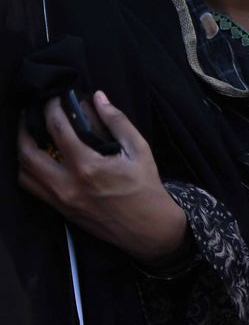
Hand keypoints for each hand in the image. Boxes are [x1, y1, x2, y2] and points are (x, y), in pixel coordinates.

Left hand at [16, 91, 187, 263]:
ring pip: (23, 172)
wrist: (148, 228)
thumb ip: (117, 121)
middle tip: (33, 113)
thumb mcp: (139, 150)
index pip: (58, 129)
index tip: (55, 98)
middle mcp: (67, 184)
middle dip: (26, 127)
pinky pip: (31, 188)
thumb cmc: (146, 187)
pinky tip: (39, 158)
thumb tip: (98, 97)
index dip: (52, 108)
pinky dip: (28, 170)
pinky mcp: (59, 209)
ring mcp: (60, 199)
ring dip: (22, 149)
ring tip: (31, 134)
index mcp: (88, 167)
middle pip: (28, 151)